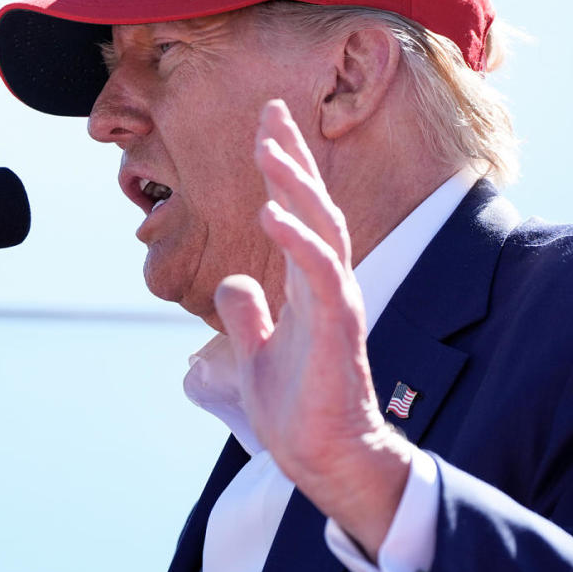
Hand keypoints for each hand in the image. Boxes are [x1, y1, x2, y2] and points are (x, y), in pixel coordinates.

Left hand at [215, 100, 410, 556]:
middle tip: (271, 111)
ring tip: (269, 147)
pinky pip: (321, 275)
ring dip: (296, 185)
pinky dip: (299, 240)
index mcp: (308, 285)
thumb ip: (247, 315)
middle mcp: (327, 284)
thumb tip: (233, 281)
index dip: (284, 168)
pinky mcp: (339, 329)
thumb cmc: (298, 409)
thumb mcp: (257, 353)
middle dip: (292, 157)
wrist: (323, 459)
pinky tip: (273, 212)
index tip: (266, 123)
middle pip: (314, 206)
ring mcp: (336, 303)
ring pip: (322, 229)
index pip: (298, 212)